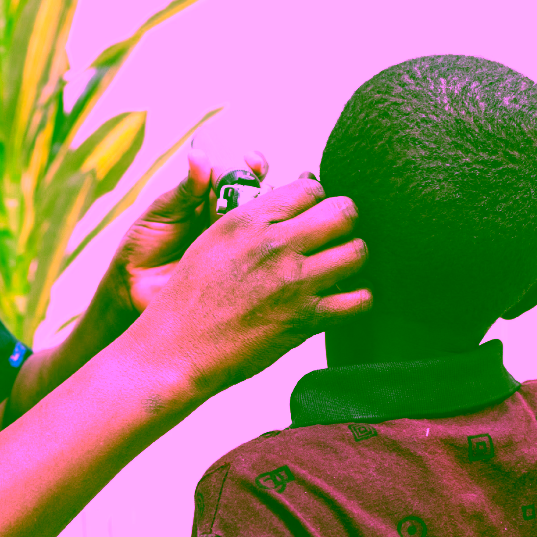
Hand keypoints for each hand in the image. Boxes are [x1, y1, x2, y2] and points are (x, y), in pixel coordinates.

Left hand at [106, 149, 268, 318]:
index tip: (252, 162)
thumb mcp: (163, 211)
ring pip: (265, 225)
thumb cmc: (145, 242)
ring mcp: (237, 244)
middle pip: (261, 197)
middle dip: (267, 189)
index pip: (240, 175)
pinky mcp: (238, 269)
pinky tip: (264, 245)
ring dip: (271, 216)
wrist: (134, 284)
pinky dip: (266, 248)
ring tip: (262, 215)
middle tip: (262, 189)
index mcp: (211, 197)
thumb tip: (200, 156)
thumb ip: (186, 188)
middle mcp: (229, 218)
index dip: (251, 167)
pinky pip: (258, 256)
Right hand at [132, 179, 370, 394]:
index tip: (314, 213)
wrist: (177, 348)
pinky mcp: (306, 318)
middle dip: (345, 220)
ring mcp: (294, 282)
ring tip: (341, 265)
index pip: (310, 188)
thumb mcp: (212, 240)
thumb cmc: (190, 295)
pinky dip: (358, 298)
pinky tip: (344, 298)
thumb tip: (291, 198)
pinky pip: (359, 300)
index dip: (318, 198)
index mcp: (248, 220)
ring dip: (353, 256)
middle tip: (337, 234)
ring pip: (357, 252)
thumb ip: (253, 219)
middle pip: (343, 212)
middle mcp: (275, 245)